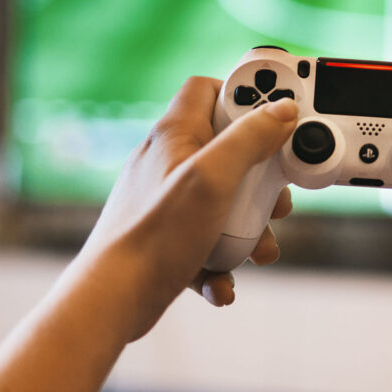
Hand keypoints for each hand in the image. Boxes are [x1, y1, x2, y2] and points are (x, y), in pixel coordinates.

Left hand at [81, 76, 298, 339]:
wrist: (110, 302)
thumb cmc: (155, 235)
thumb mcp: (214, 177)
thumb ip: (249, 138)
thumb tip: (281, 110)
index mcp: (175, 135)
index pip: (208, 89)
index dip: (244, 95)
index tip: (276, 114)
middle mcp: (169, 161)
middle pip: (228, 150)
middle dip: (260, 177)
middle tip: (275, 195)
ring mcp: (167, 200)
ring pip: (224, 200)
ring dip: (248, 227)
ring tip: (257, 248)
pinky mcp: (166, 236)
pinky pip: (206, 238)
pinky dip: (221, 257)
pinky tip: (222, 279)